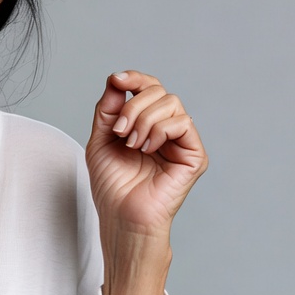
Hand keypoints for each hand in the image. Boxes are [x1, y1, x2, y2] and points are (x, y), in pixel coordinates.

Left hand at [86, 70, 207, 240]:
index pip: (148, 87)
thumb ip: (108, 109)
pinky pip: (183, 122)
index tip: (117, 80)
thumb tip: (116, 79)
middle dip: (133, 105)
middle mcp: (166, 129)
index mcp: (145, 123)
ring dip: (144, 120)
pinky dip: (160, 131)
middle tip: (119, 132)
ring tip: (132, 145)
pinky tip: (147, 149)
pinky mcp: (194, 154)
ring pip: (171, 102)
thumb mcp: (101, 139)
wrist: (121, 215)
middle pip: (158, 90)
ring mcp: (181, 141)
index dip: (134, 78)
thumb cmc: (112, 185)